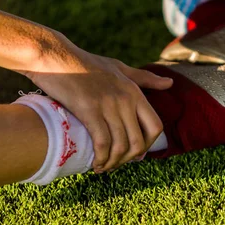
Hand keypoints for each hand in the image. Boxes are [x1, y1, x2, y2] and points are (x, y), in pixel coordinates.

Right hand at [24, 33, 172, 171]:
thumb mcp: (119, 67)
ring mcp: (108, 105)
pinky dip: (101, 159)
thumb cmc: (85, 63)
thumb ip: (144, 78)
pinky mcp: (89, 110)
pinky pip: (102, 143)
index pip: (155, 126)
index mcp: (134, 91)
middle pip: (139, 141)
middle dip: (129, 158)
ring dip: (113, 163)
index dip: (148, 145)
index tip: (134, 152)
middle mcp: (126, 99)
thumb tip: (170, 83)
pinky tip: (95, 164)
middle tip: (116, 164)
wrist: (55, 56)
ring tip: (103, 167)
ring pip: (120, 146)